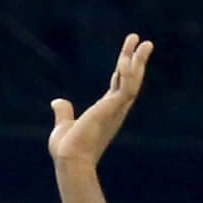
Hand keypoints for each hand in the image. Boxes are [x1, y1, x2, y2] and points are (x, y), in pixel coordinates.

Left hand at [48, 34, 155, 167]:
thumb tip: (57, 101)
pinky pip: (126, 88)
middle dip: (138, 60)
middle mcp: (115, 110)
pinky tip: (126, 59)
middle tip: (144, 42)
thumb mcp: (64, 125)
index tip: (128, 54)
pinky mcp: (112, 109)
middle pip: (131, 80)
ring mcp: (116, 109)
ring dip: (138, 62)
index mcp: (106, 112)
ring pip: (133, 81)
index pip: (118, 85)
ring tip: (144, 42)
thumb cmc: (68, 149)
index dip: (123, 69)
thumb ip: (63, 112)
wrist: (70, 160)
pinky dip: (128, 73)